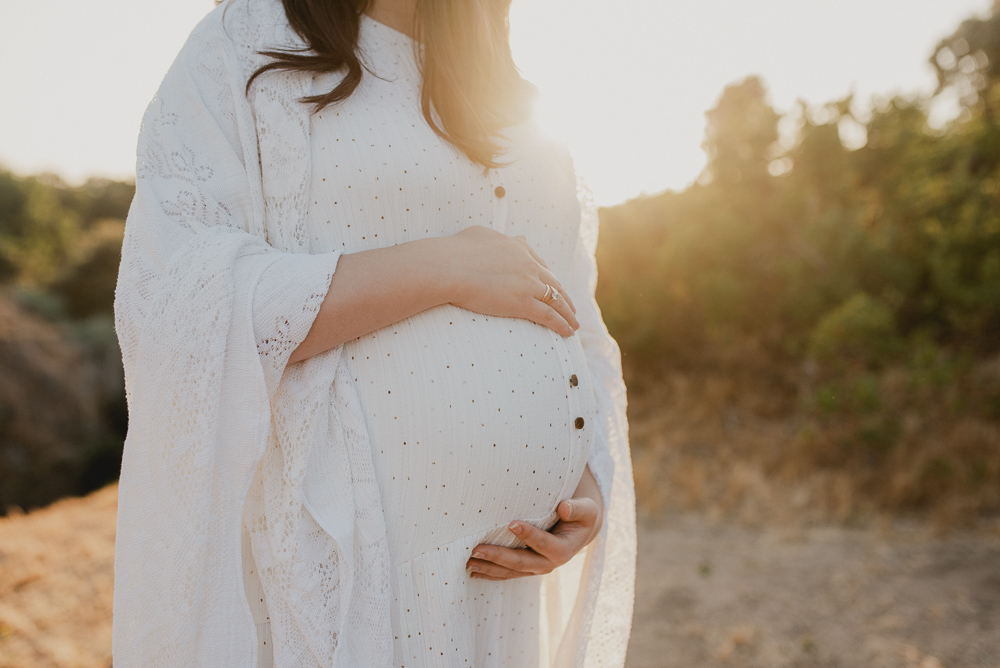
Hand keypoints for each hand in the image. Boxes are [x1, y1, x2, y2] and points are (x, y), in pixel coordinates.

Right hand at [442, 225, 578, 336]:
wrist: (449, 266)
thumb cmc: (456, 251)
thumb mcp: (480, 235)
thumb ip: (498, 237)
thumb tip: (513, 237)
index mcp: (518, 247)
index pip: (539, 263)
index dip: (548, 277)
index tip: (553, 285)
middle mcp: (528, 264)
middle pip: (553, 282)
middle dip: (564, 296)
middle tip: (570, 307)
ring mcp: (528, 284)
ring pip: (556, 300)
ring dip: (568, 313)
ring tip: (574, 324)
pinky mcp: (523, 303)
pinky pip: (549, 316)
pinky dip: (561, 325)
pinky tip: (568, 332)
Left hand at [465, 468, 603, 579]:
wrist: (579, 530)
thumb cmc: (581, 515)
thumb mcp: (587, 510)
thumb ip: (577, 508)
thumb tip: (564, 509)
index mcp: (563, 550)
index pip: (545, 544)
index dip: (529, 535)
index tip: (511, 523)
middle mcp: (549, 564)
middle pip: (521, 562)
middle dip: (498, 557)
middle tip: (476, 549)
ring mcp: (536, 568)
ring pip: (510, 572)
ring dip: (489, 568)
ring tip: (468, 562)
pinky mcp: (527, 568)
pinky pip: (507, 574)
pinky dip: (490, 573)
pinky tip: (473, 571)